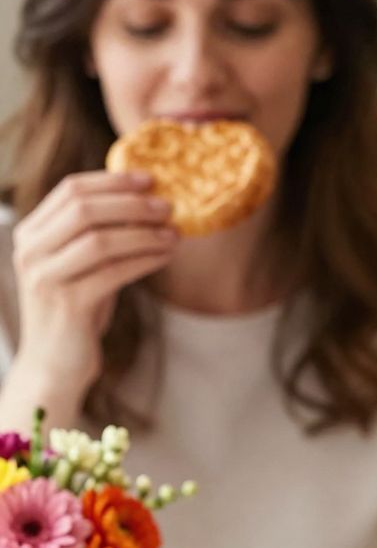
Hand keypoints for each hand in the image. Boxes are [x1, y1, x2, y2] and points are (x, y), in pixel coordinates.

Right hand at [10, 170, 178, 402]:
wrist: (53, 368)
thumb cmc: (73, 316)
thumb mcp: (78, 268)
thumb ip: (94, 236)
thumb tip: (141, 203)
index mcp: (30, 234)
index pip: (70, 190)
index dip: (112, 181)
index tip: (149, 179)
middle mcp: (31, 251)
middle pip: (84, 209)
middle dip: (131, 203)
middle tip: (167, 206)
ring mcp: (46, 277)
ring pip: (100, 240)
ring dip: (143, 233)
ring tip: (173, 233)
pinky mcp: (68, 305)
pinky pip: (113, 272)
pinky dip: (144, 260)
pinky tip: (165, 256)